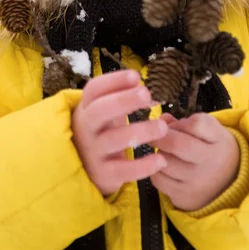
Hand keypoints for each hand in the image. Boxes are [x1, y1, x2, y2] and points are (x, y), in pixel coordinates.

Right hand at [72, 70, 168, 195]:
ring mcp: (93, 151)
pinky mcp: (103, 174)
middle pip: (100, 110)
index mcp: (86, 108)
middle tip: (147, 94)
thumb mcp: (105, 111)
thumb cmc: (102, 131)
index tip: (136, 76)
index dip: (113, 81)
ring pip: (114, 140)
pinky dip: (142, 166)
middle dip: (124, 100)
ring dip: (140, 131)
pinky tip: (161, 160)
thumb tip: (138, 81)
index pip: (94, 90)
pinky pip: (122, 171)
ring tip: (163, 127)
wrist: (86, 168)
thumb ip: (119, 96)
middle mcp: (85, 128)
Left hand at [150, 113, 239, 210]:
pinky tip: (165, 169)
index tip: (176, 125)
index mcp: (220, 142)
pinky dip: (157, 171)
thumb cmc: (215, 151)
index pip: (195, 124)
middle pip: (176, 144)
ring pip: (164, 161)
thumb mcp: (211, 131)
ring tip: (167, 154)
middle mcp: (211, 164)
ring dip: (160, 154)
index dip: (180, 122)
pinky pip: (158, 180)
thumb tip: (162, 120)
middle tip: (156, 136)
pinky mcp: (184, 198)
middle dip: (161, 136)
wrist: (230, 185)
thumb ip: (187, 122)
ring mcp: (197, 184)